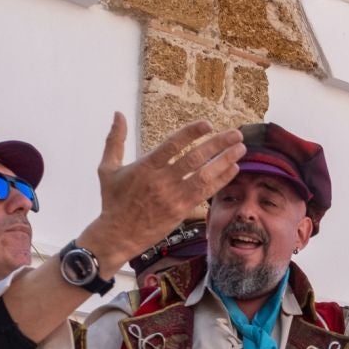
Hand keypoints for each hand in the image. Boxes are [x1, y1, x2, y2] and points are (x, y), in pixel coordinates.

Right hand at [80, 116, 243, 266]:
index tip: (208, 124)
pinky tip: (234, 169)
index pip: (172, 144)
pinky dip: (221, 180)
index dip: (191, 133)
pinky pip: (205, 192)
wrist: (117, 235)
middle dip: (218, 144)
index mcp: (145, 166)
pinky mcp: (181, 210)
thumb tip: (118, 113)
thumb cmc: (113, 201)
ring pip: (204, 175)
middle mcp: (161, 180)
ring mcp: (173, 196)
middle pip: (194, 158)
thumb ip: (115, 140)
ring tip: (240, 148)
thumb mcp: (107, 168)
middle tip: (236, 134)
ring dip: (225, 161)